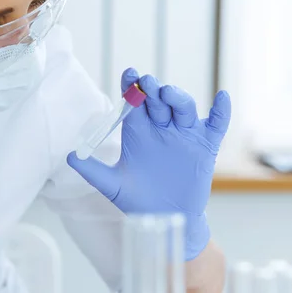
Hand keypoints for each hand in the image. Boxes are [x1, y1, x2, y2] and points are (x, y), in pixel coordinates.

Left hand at [68, 68, 231, 259]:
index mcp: (138, 131)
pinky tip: (221, 97)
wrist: (163, 218)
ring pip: (183, 108)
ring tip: (167, 93)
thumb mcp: (112, 185)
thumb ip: (92, 170)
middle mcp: (161, 128)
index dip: (131, 87)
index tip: (128, 74)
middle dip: (152, 90)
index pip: (134, 102)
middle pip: (158, 101)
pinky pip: (216, 125)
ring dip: (177, 97)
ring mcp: (184, 135)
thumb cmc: (137, 200)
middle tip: (145, 83)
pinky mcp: (205, 146)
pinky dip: (222, 111)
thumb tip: (69, 157)